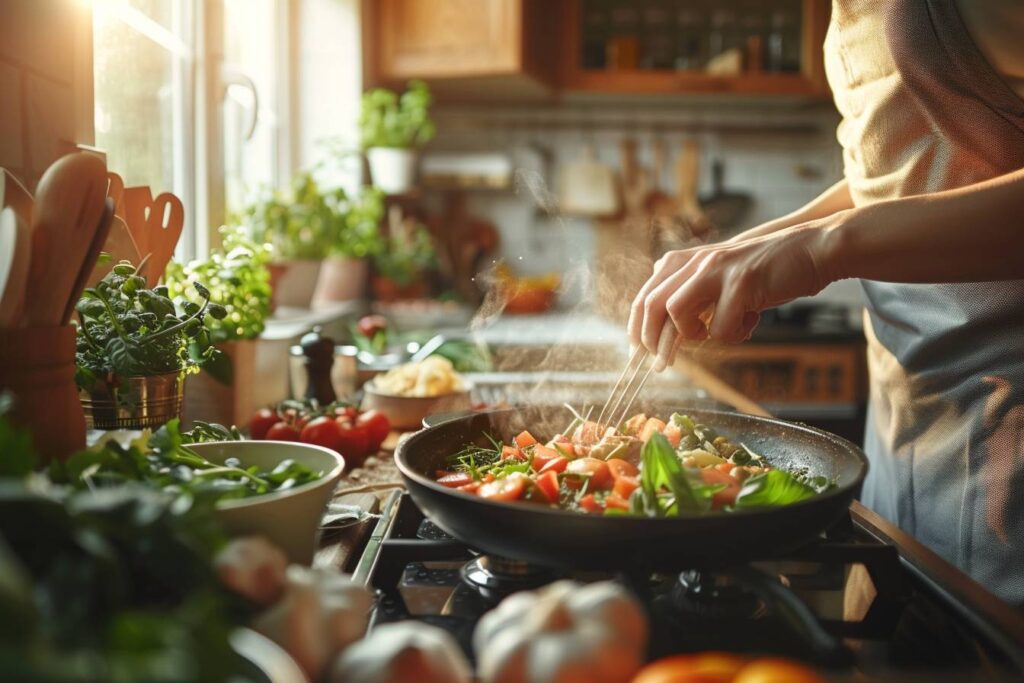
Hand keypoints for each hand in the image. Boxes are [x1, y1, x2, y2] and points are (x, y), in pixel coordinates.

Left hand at [628, 219, 841, 360]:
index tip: (638, 353)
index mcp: (687, 261)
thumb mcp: (723, 277)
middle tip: (661, 364)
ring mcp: (718, 269)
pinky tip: (750, 322)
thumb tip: (667, 333)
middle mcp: (697, 262)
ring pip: (677, 311)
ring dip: (691, 335)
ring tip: (712, 333)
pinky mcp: (742, 282)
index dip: (637, 327)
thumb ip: (695, 294)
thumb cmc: (766, 272)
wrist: (811, 250)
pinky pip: (721, 327)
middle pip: (652, 304)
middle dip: (652, 340)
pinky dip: (733, 334)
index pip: (646, 295)